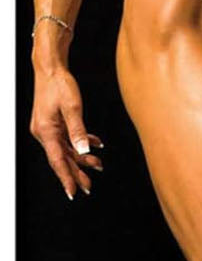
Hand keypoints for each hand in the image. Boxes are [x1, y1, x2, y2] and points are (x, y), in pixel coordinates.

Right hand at [30, 65, 103, 198]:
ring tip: (98, 165)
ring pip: (66, 149)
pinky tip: (95, 145)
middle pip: (61, 158)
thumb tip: (84, 150)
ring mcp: (48, 128)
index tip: (73, 192)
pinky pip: (67, 139)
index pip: (57, 160)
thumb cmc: (59, 83)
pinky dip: (80, 143)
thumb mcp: (72, 106)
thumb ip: (78, 129)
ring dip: (81, 157)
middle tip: (89, 186)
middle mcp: (44, 132)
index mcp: (46, 131)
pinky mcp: (52, 123)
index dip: (66, 177)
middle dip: (76, 172)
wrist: (50, 68)